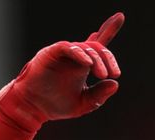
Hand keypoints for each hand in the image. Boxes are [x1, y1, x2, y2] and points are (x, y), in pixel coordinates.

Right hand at [0, 12, 123, 129]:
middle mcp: (75, 56)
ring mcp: (63, 53)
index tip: (120, 17)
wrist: (34, 108)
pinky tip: (88, 63)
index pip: (98, 44)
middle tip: (114, 73)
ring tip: (103, 74)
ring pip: (85, 47)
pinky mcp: (51, 53)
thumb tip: (115, 84)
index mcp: (83, 64)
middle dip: (108, 58)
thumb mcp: (84, 103)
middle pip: (96, 46)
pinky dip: (80, 54)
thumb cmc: (56, 105)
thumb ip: (99, 94)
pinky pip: (68, 47)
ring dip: (97, 60)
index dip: (109, 29)